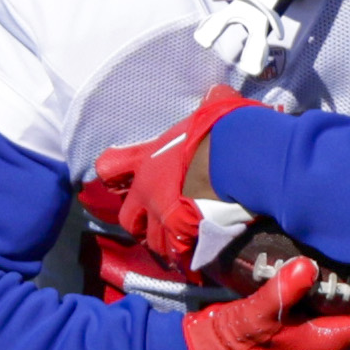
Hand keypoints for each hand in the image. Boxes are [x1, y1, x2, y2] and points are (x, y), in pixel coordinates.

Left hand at [94, 85, 263, 269]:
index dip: (115, 173)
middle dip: (140, 222)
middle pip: (127, 217)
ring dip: (166, 243)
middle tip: (158, 221)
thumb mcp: (212, 108)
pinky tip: (199, 253)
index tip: (122, 179)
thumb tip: (219, 93)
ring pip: (153, 242)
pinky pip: (179, 255)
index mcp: (149, 157)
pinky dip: (187, 256)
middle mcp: (148, 190)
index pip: (110, 166)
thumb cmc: (224, 128)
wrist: (238, 156)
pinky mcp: (182, 235)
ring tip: (183, 242)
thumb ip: (210, 103)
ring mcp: (162, 215)